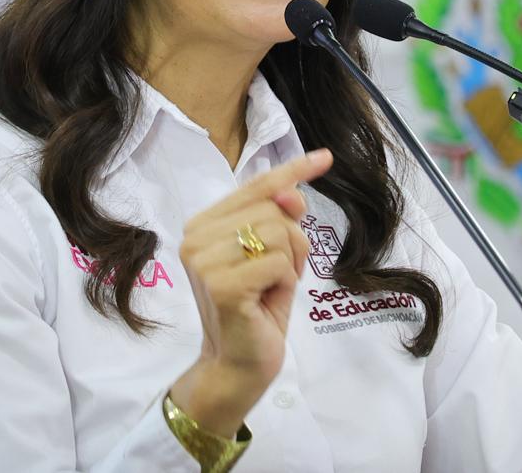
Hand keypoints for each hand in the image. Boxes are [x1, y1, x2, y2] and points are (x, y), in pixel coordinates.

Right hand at [169, 148, 331, 435]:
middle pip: (274, 209)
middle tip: (275, 276)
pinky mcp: (223, 285)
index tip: (325, 156)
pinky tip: (266, 301)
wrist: (237, 365)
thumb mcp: (274, 255)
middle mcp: (196, 237)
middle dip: (293, 243)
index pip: (256, 186)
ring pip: (280, 232)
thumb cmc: (257, 309)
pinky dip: (286, 281)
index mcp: (203, 224)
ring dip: (290, 263)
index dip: (293, 171)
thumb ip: (279, 219)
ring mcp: (205, 261)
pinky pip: (279, 262)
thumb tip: (293, 192)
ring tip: (270, 288)